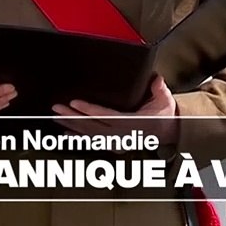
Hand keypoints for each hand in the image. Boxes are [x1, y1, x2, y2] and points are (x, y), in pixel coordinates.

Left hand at [52, 74, 177, 144]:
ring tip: (56, 118)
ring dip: (71, 126)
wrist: (169, 135)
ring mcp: (116, 142)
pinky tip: (66, 134)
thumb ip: (159, 88)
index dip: (89, 110)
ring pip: (89, 135)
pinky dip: (78, 138)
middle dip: (72, 117)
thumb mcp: (164, 100)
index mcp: (132, 123)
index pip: (106, 116)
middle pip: (92, 126)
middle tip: (57, 108)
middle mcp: (122, 135)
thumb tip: (155, 79)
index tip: (74, 103)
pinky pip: (92, 142)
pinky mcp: (113, 146)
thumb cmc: (164, 116)